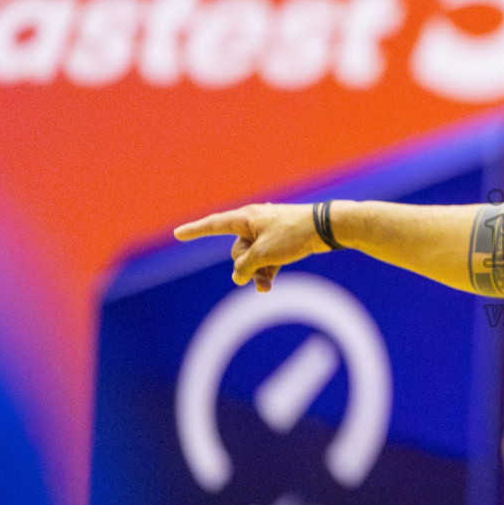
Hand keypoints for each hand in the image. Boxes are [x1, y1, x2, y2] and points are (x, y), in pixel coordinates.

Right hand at [173, 203, 323, 291]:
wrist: (325, 228)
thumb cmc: (292, 235)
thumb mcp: (263, 254)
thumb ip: (245, 266)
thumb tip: (238, 276)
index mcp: (246, 218)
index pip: (214, 225)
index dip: (195, 231)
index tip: (178, 234)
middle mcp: (254, 222)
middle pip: (237, 250)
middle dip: (245, 265)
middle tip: (259, 270)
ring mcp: (269, 232)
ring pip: (253, 258)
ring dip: (257, 273)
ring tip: (266, 286)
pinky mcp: (282, 241)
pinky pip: (266, 259)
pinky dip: (267, 271)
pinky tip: (269, 284)